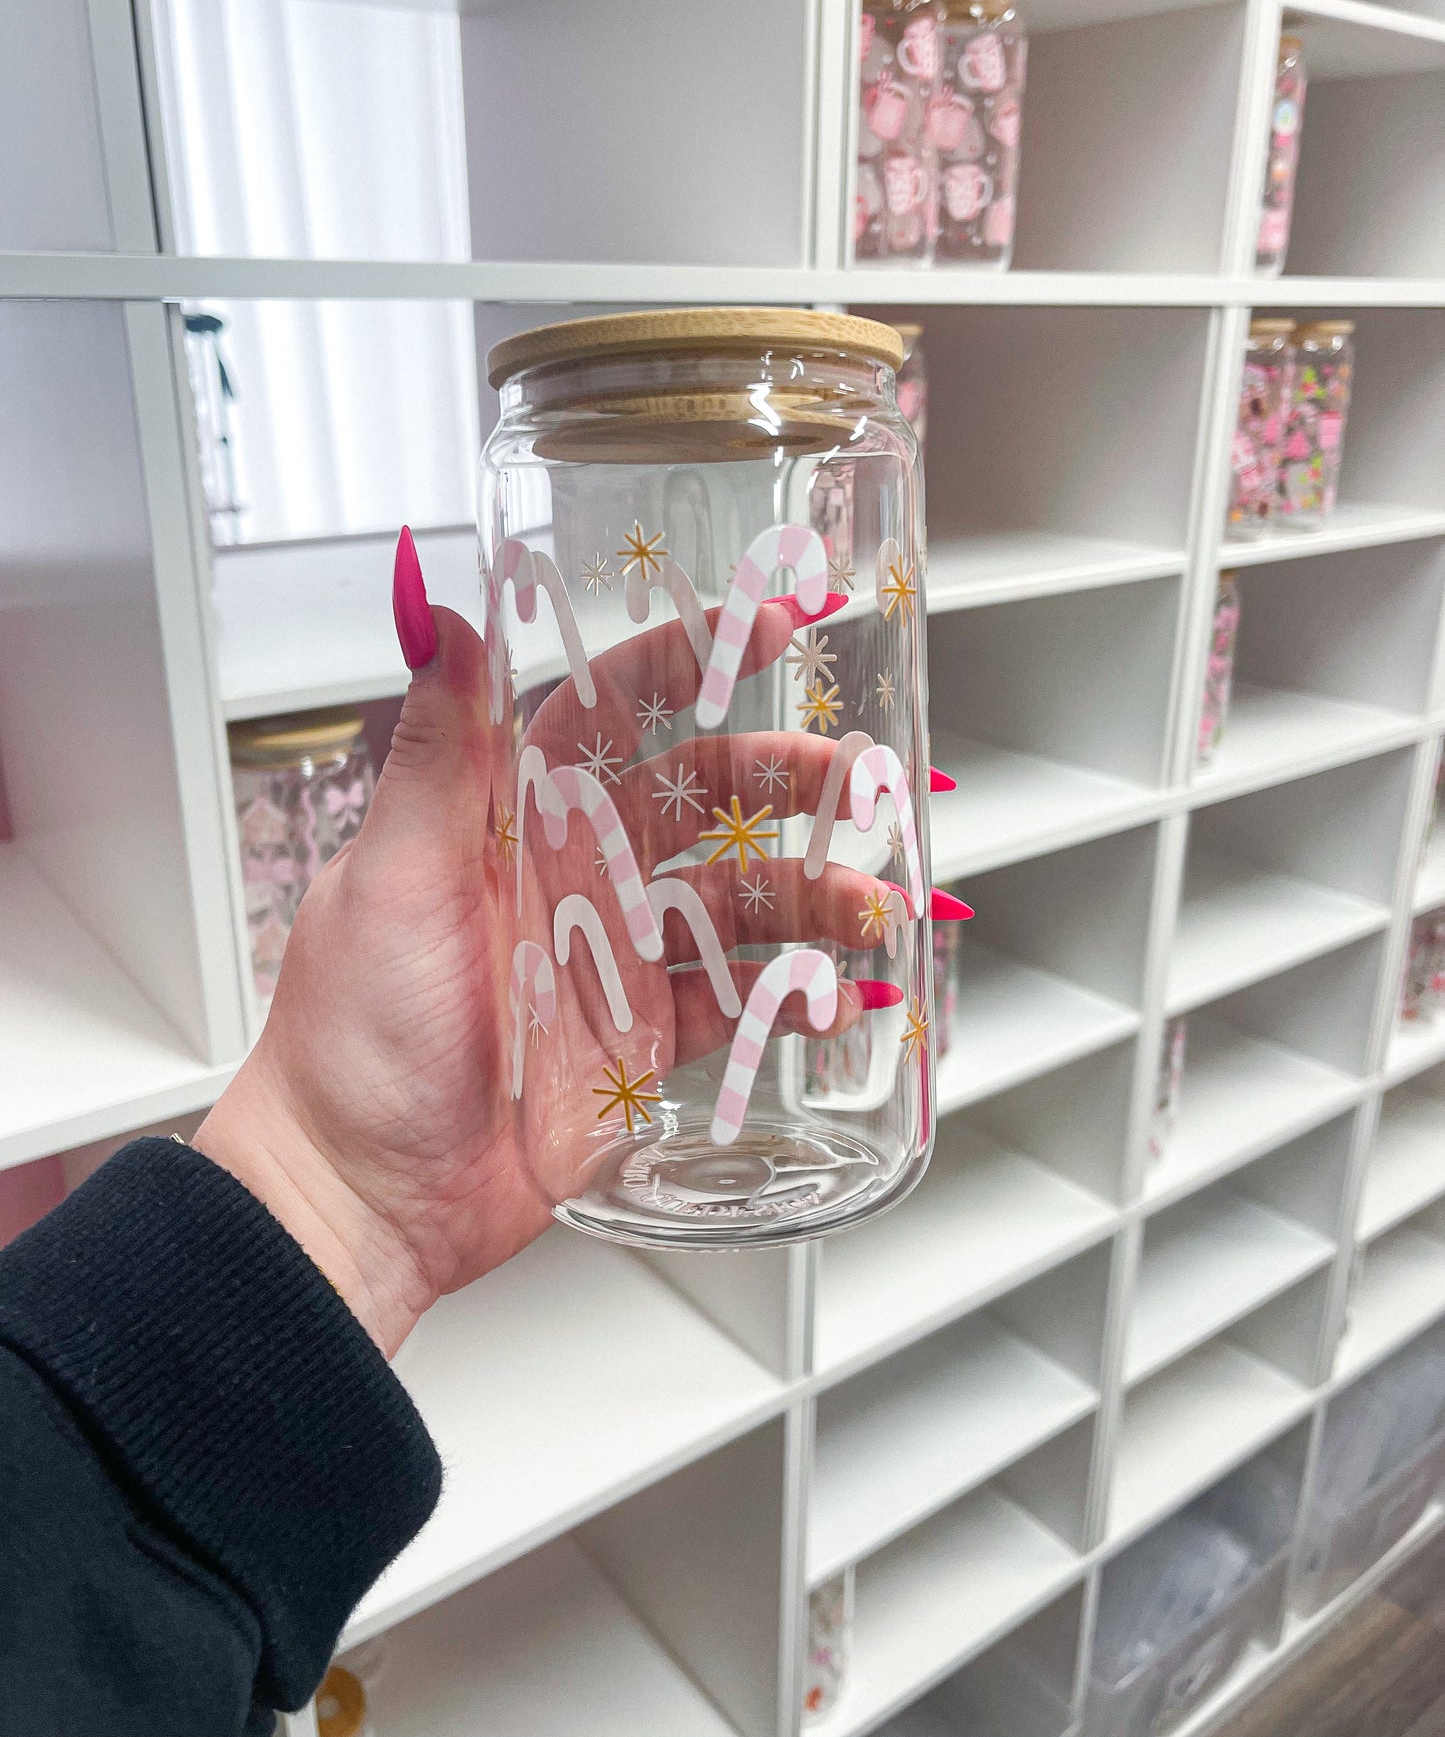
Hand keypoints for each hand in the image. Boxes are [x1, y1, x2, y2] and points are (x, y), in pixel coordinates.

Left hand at [196, 533, 907, 1355]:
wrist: (360, 1195)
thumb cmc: (352, 1035)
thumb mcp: (392, 877)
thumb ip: (434, 756)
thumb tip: (442, 622)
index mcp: (513, 819)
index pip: (612, 713)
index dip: (686, 662)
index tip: (765, 626)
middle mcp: (573, 875)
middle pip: (700, 799)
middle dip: (783, 781)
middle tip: (855, 782)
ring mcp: (612, 958)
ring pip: (734, 901)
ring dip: (808, 894)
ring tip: (865, 909)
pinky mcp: (639, 1041)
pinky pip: (734, 1004)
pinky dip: (791, 997)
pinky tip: (833, 996)